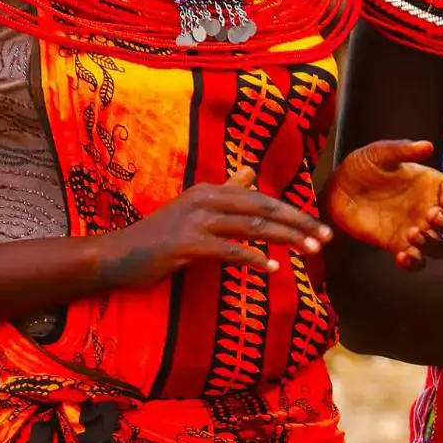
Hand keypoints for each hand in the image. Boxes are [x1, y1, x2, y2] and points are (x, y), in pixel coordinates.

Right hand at [96, 168, 330, 288]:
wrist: (116, 257)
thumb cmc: (158, 236)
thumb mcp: (193, 208)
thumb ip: (224, 191)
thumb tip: (249, 173)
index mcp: (212, 190)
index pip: (263, 200)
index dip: (295, 214)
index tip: (320, 228)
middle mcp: (206, 199)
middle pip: (265, 209)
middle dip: (299, 224)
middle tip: (326, 239)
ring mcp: (195, 221)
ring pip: (252, 227)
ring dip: (286, 240)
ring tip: (310, 251)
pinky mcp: (186, 244)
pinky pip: (228, 250)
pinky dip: (252, 258)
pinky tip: (271, 268)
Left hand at [323, 139, 442, 269]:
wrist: (337, 189)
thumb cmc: (363, 166)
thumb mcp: (380, 153)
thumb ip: (403, 150)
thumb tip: (427, 145)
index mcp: (433, 186)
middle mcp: (430, 210)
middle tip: (431, 216)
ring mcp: (416, 230)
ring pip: (441, 247)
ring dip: (433, 244)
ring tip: (413, 233)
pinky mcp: (398, 245)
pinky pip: (417, 261)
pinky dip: (414, 262)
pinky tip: (402, 255)